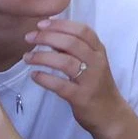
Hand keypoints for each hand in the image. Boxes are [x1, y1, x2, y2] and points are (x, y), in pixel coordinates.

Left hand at [21, 18, 134, 138]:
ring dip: (42, 57)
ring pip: (65, 62)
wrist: (110, 115)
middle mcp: (96, 63)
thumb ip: (74, 49)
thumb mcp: (90, 63)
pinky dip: (44, 78)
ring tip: (27, 57)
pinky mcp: (81, 97)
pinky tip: (34, 75)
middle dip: (47, 37)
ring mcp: (90, 80)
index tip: (42, 24)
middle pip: (71, 42)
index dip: (61, 24)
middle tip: (29, 38)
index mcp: (99, 51)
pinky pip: (60, 85)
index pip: (82, 30)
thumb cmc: (96, 86)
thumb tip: (50, 36)